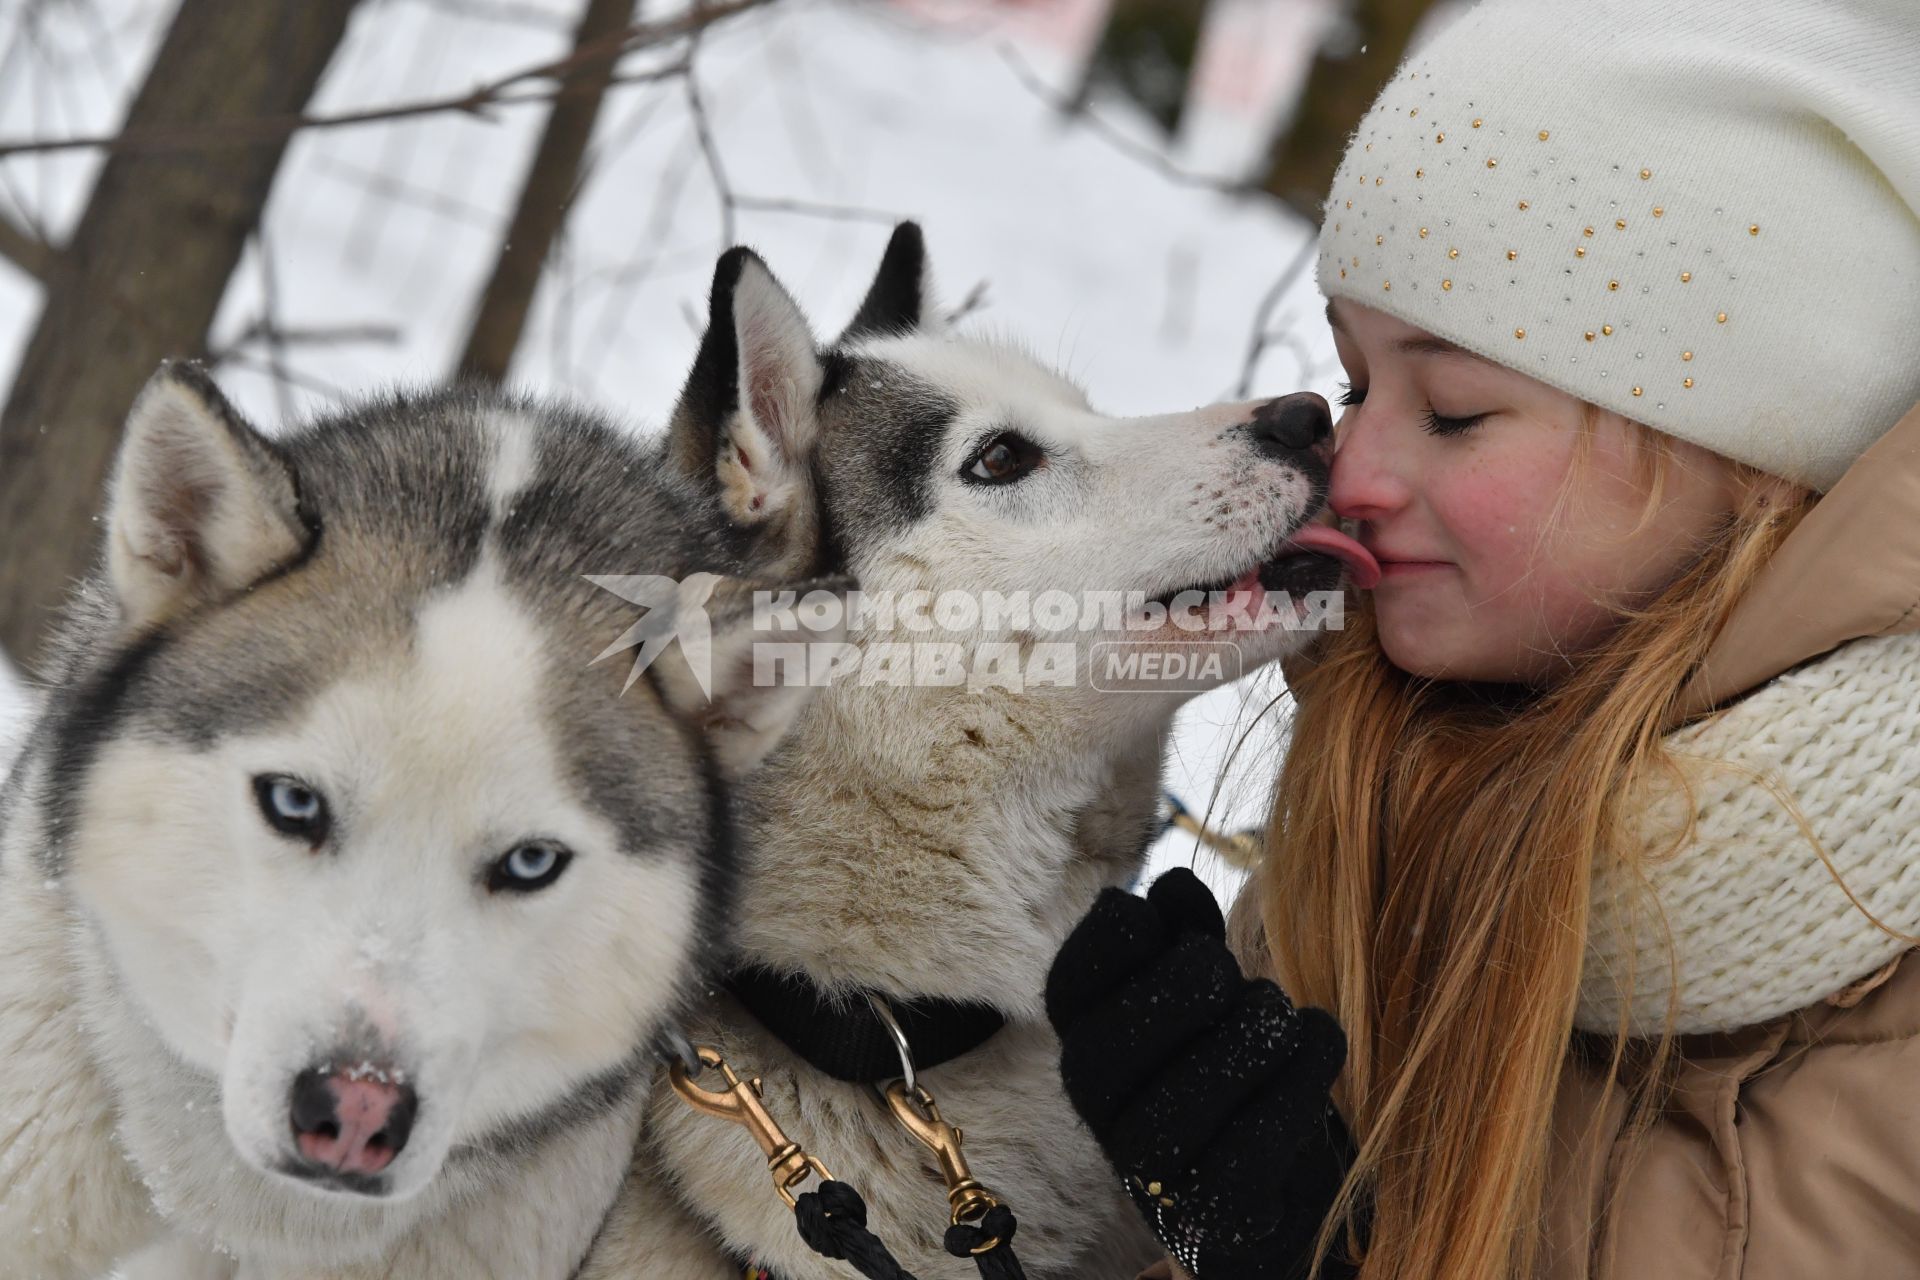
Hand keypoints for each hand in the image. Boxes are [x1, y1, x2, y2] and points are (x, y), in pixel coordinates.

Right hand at [1045, 869, 1357, 1278]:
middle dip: (1197, 981)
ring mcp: (1150, 1168)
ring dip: (1258, 1027)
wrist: (1279, 1183)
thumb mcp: (1203, 987)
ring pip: (1206, 1076)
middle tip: (1231, 975)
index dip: (1125, 935)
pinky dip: (1304, 1073)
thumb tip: (1171, 885)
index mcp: (1082, 1039)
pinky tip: (1318, 1044)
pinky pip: (1259, 1134)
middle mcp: (1098, 1108)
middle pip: (1136, 1025)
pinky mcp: (1212, 1213)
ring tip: (1280, 1017)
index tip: (1174, 928)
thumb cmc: (1230, 1058)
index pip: (1073, 977)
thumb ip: (1184, 932)